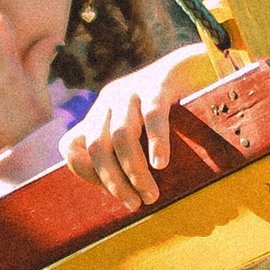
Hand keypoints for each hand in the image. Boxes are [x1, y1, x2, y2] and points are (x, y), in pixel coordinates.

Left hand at [66, 50, 213, 208]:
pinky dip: (156, 143)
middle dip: (113, 181)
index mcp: (99, 112)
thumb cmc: (171, 107)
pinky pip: (153, 117)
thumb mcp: (138, 128)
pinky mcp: (157, 84)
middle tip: (134, 204)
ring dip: (135, 172)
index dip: (85, 172)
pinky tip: (161, 164)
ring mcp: (131, 90)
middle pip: (97, 146)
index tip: (112, 191)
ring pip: (122, 137)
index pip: (71, 145)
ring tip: (152, 195)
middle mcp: (108, 99)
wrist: (199, 65)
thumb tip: (122, 191)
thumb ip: (124, 151)